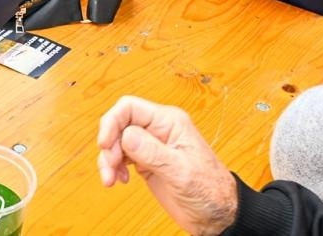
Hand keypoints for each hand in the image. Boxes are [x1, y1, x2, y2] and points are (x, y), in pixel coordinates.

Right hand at [96, 96, 238, 235]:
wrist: (216, 215)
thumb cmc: (210, 191)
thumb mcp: (181, 172)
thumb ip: (153, 153)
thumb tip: (126, 135)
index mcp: (170, 122)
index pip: (130, 108)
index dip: (112, 122)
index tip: (105, 144)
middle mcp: (158, 130)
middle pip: (119, 124)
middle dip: (109, 145)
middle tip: (111, 166)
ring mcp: (152, 146)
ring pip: (117, 141)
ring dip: (108, 159)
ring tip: (111, 179)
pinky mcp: (147, 162)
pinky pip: (121, 156)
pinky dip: (114, 167)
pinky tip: (119, 179)